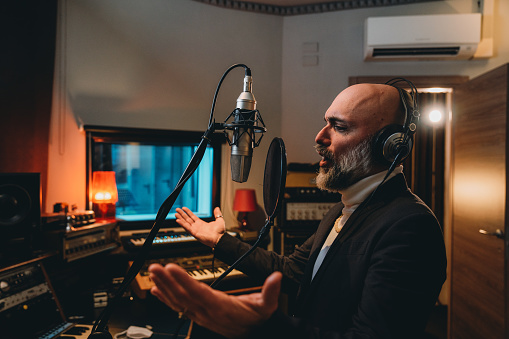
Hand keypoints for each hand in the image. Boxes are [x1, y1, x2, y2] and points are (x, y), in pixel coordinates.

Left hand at [149, 263, 281, 337]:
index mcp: (221, 307)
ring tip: (153, 273)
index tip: (171, 268)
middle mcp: (207, 312)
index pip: (198, 292)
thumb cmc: (256, 319)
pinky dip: (166, 298)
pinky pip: (178, 307)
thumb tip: (276, 277)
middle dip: (167, 281)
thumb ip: (271, 292)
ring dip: (164, 286)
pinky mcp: (198, 315)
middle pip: (183, 296)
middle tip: (155, 267)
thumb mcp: (267, 306)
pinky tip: (156, 290)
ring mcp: (200, 315)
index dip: (183, 280)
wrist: (252, 334)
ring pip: (178, 301)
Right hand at [175, 207, 224, 247]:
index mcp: (201, 224)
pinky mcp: (194, 233)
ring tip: (176, 214)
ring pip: (186, 223)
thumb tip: (217, 208)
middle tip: (177, 210)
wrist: (220, 239)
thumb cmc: (220, 232)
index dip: (188, 212)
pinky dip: (182, 224)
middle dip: (182, 214)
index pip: (192, 217)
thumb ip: (217, 214)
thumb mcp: (219, 220)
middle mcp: (197, 227)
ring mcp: (195, 230)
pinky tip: (178, 220)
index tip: (184, 208)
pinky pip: (187, 228)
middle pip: (187, 219)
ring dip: (180, 218)